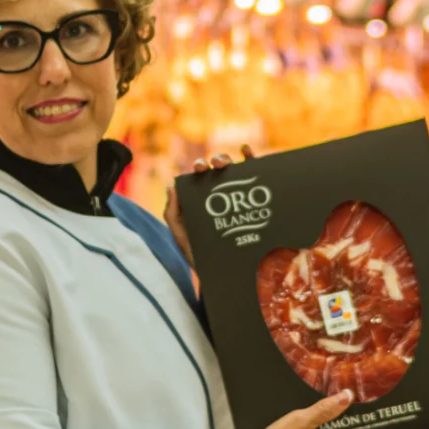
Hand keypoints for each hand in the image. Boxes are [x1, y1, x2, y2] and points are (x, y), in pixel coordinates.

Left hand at [165, 146, 255, 267]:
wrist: (227, 276)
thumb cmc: (203, 258)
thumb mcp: (183, 238)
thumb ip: (173, 215)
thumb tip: (171, 186)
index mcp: (203, 200)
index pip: (201, 178)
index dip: (200, 167)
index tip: (199, 169)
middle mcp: (221, 195)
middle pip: (218, 171)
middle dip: (215, 161)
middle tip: (214, 165)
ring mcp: (239, 196)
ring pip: (236, 170)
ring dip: (229, 159)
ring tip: (225, 163)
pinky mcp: (256, 200)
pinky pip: (256, 177)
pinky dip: (252, 158)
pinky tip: (247, 151)